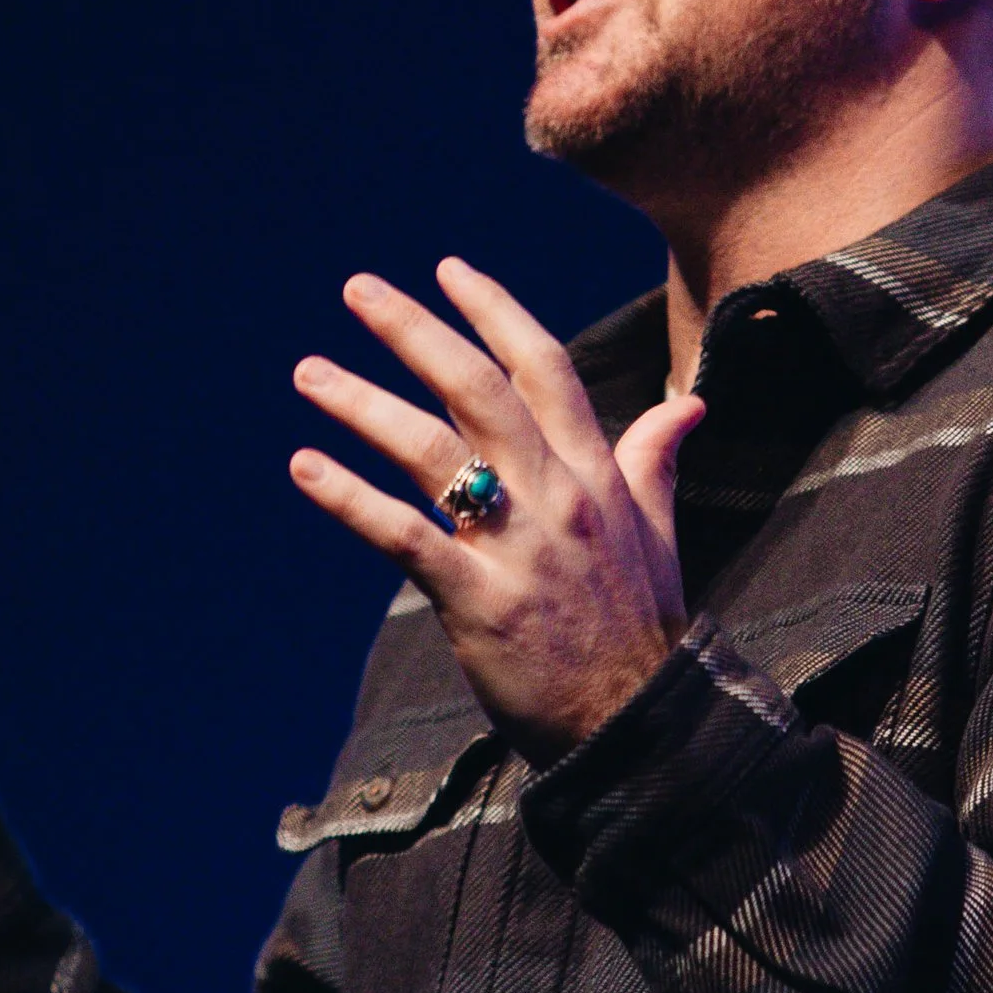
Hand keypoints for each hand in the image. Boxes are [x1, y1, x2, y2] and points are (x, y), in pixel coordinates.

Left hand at [290, 259, 704, 765]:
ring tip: (309, 373)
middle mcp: (559, 496)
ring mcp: (519, 548)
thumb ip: (655, 460)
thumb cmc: (640, 629)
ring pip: (433, 452)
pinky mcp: (480, 601)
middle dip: (415, 330)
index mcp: (598, 473)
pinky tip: (305, 465)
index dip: (495, 310)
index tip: (449, 269)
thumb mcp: (659, 532)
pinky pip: (404, 536)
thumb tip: (687, 405)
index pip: (544, 367)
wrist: (639, 723)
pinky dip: (349, 498)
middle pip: (478, 389)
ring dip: (363, 403)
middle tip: (359, 288)